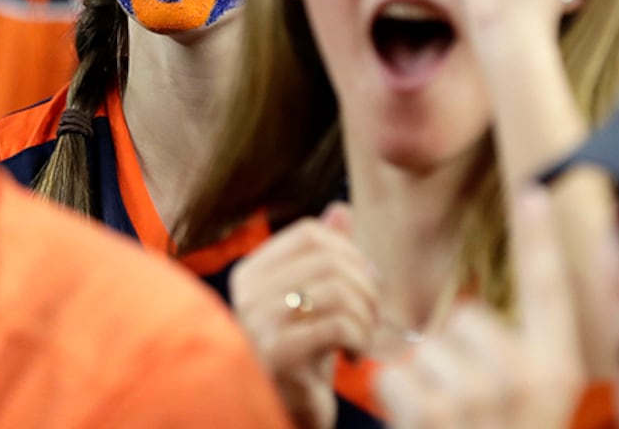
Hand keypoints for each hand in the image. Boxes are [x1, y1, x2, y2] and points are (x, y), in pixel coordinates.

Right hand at [230, 203, 376, 428]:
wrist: (289, 408)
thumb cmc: (305, 351)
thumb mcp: (315, 298)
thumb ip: (324, 256)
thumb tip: (341, 210)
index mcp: (251, 271)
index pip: (310, 234)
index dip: (350, 251)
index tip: (365, 281)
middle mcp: (247, 292)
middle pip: (329, 261)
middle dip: (366, 288)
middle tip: (371, 316)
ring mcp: (258, 323)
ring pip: (337, 292)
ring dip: (366, 318)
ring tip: (362, 338)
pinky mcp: (277, 354)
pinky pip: (337, 327)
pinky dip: (359, 340)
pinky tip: (353, 357)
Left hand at [374, 189, 586, 428]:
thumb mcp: (530, 407)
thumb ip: (517, 359)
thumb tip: (465, 318)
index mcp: (558, 371)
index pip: (549, 290)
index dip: (540, 239)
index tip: (533, 190)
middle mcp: (526, 377)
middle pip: (466, 317)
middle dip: (454, 354)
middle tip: (467, 410)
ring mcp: (479, 393)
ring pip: (427, 348)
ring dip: (424, 384)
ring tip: (447, 426)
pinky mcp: (433, 412)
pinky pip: (394, 376)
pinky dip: (395, 404)